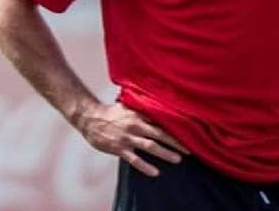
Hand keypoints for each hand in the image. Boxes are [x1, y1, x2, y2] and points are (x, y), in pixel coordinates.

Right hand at [74, 102, 188, 176]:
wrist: (89, 117)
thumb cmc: (110, 113)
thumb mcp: (127, 106)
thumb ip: (142, 108)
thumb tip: (158, 106)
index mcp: (138, 114)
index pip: (160, 121)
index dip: (175, 128)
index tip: (189, 133)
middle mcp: (134, 125)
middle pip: (159, 134)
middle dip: (176, 142)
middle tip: (189, 150)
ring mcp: (127, 137)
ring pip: (150, 146)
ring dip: (165, 153)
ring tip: (178, 160)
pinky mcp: (118, 148)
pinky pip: (134, 159)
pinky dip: (145, 166)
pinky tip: (155, 172)